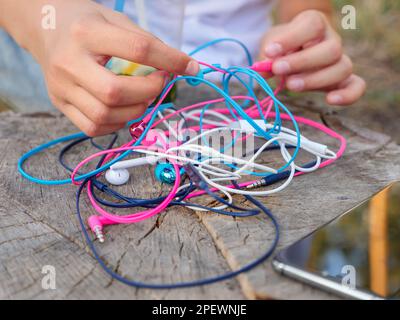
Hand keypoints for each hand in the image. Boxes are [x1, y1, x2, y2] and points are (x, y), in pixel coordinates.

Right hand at [26, 0, 198, 135]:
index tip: (188, 66)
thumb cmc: (86, 23)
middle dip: (148, 92)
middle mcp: (69, 62)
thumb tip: (183, 67)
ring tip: (143, 97)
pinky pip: (93, 127)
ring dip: (135, 111)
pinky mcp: (59, 104)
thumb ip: (147, 42)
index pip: (137, 49)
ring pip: (104, 115)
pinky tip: (124, 109)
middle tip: (159, 84)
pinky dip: (117, 123)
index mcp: (86, 33)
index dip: (169, 60)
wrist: (46, 29)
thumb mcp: (116, 20)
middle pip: (114, 91)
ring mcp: (61, 87)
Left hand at [260, 10, 365, 105]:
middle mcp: (332, 40)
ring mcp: (340, 60)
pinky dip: (348, 95)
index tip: (270, 51)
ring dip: (316, 79)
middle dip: (302, 62)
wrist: (294, 51)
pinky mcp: (343, 80)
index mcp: (314, 24)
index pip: (311, 26)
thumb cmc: (282, 48)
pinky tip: (331, 100)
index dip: (291, 39)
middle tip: (279, 69)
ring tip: (291, 85)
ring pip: (342, 68)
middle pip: (331, 49)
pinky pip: (356, 85)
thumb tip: (263, 71)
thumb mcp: (270, 47)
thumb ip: (267, 59)